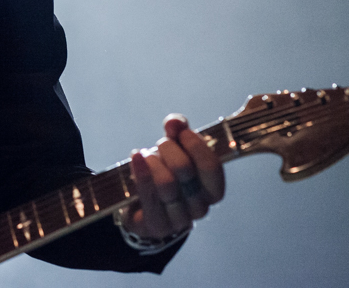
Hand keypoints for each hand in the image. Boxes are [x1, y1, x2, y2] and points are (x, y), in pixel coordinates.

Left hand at [120, 114, 225, 240]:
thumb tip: (175, 122)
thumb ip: (178, 132)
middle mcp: (200, 207)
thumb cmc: (164, 172)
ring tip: (145, 156)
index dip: (196, 145)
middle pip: (185, 170)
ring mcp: (180, 219)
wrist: (141, 205)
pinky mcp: (158, 225)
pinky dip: (140, 173)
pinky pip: (149, 196)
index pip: (212, 166)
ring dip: (153, 162)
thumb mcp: (175, 149)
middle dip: (168, 149)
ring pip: (166, 184)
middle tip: (160, 144)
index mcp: (212, 189)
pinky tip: (136, 157)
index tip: (182, 132)